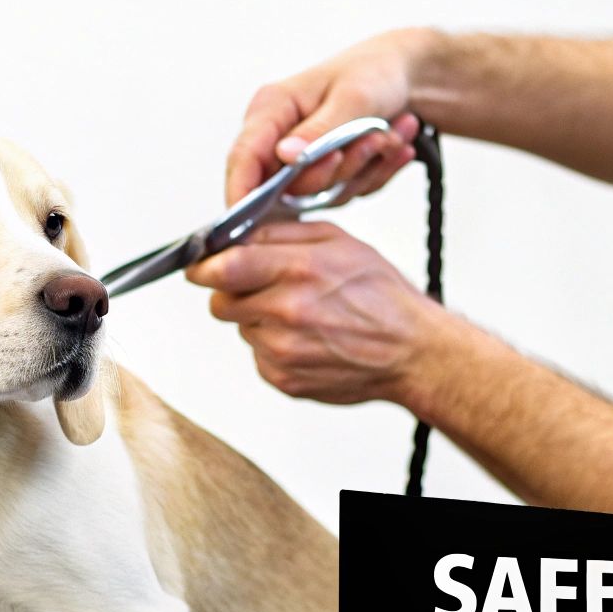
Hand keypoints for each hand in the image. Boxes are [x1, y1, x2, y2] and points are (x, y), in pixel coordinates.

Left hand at [186, 220, 451, 405]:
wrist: (412, 352)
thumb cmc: (382, 296)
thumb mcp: (339, 242)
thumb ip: (283, 234)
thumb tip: (239, 233)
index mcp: (298, 270)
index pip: (222, 266)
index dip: (204, 265)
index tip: (200, 265)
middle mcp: (285, 312)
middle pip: (220, 302)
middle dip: (233, 292)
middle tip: (264, 288)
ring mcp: (282, 350)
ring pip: (241, 328)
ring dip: (259, 319)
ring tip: (301, 315)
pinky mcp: (283, 378)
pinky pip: (258, 356)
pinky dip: (274, 347)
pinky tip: (308, 340)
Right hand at [226, 30, 438, 205]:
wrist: (409, 76)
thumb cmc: (375, 72)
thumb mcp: (353, 96)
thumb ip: (320, 130)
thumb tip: (285, 157)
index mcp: (272, 109)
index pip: (244, 158)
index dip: (241, 194)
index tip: (249, 226)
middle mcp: (280, 138)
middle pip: (288, 186)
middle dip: (337, 170)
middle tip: (377, 138)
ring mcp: (302, 161)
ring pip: (322, 193)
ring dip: (363, 167)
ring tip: (390, 133)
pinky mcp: (326, 176)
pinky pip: (346, 193)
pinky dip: (376, 172)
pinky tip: (396, 145)